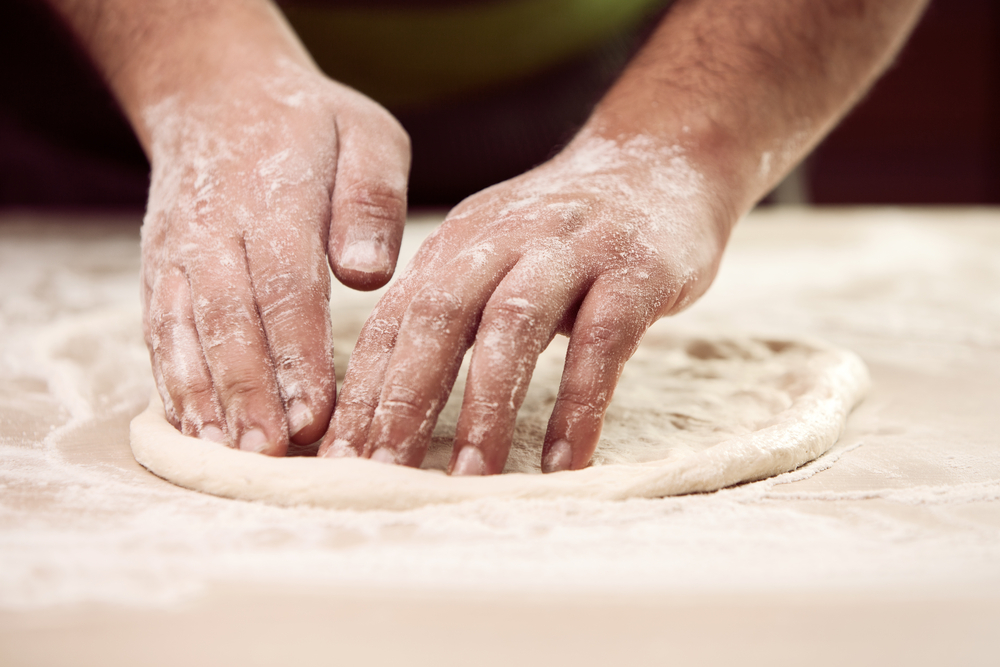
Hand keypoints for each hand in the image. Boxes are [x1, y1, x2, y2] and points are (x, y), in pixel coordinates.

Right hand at [141, 56, 408, 454]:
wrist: (219, 93)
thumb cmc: (313, 127)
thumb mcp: (365, 136)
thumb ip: (370, 199)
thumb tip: (365, 270)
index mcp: (275, 197)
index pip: (285, 286)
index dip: (297, 354)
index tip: (314, 413)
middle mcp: (216, 228)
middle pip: (229, 319)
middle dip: (249, 392)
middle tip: (271, 455)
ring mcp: (179, 250)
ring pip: (185, 330)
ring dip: (205, 397)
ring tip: (227, 456)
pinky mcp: (161, 268)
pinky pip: (160, 328)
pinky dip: (172, 380)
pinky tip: (191, 428)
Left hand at [319, 129, 732, 473]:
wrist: (660, 159)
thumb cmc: (563, 233)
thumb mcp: (492, 254)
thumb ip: (445, 310)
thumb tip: (384, 401)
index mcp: (457, 244)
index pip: (395, 320)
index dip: (363, 390)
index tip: (340, 457)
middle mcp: (503, 240)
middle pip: (438, 318)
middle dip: (405, 400)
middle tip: (384, 474)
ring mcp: (570, 251)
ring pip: (513, 326)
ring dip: (487, 406)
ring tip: (470, 478)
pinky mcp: (635, 270)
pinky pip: (603, 343)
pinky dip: (579, 404)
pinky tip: (563, 461)